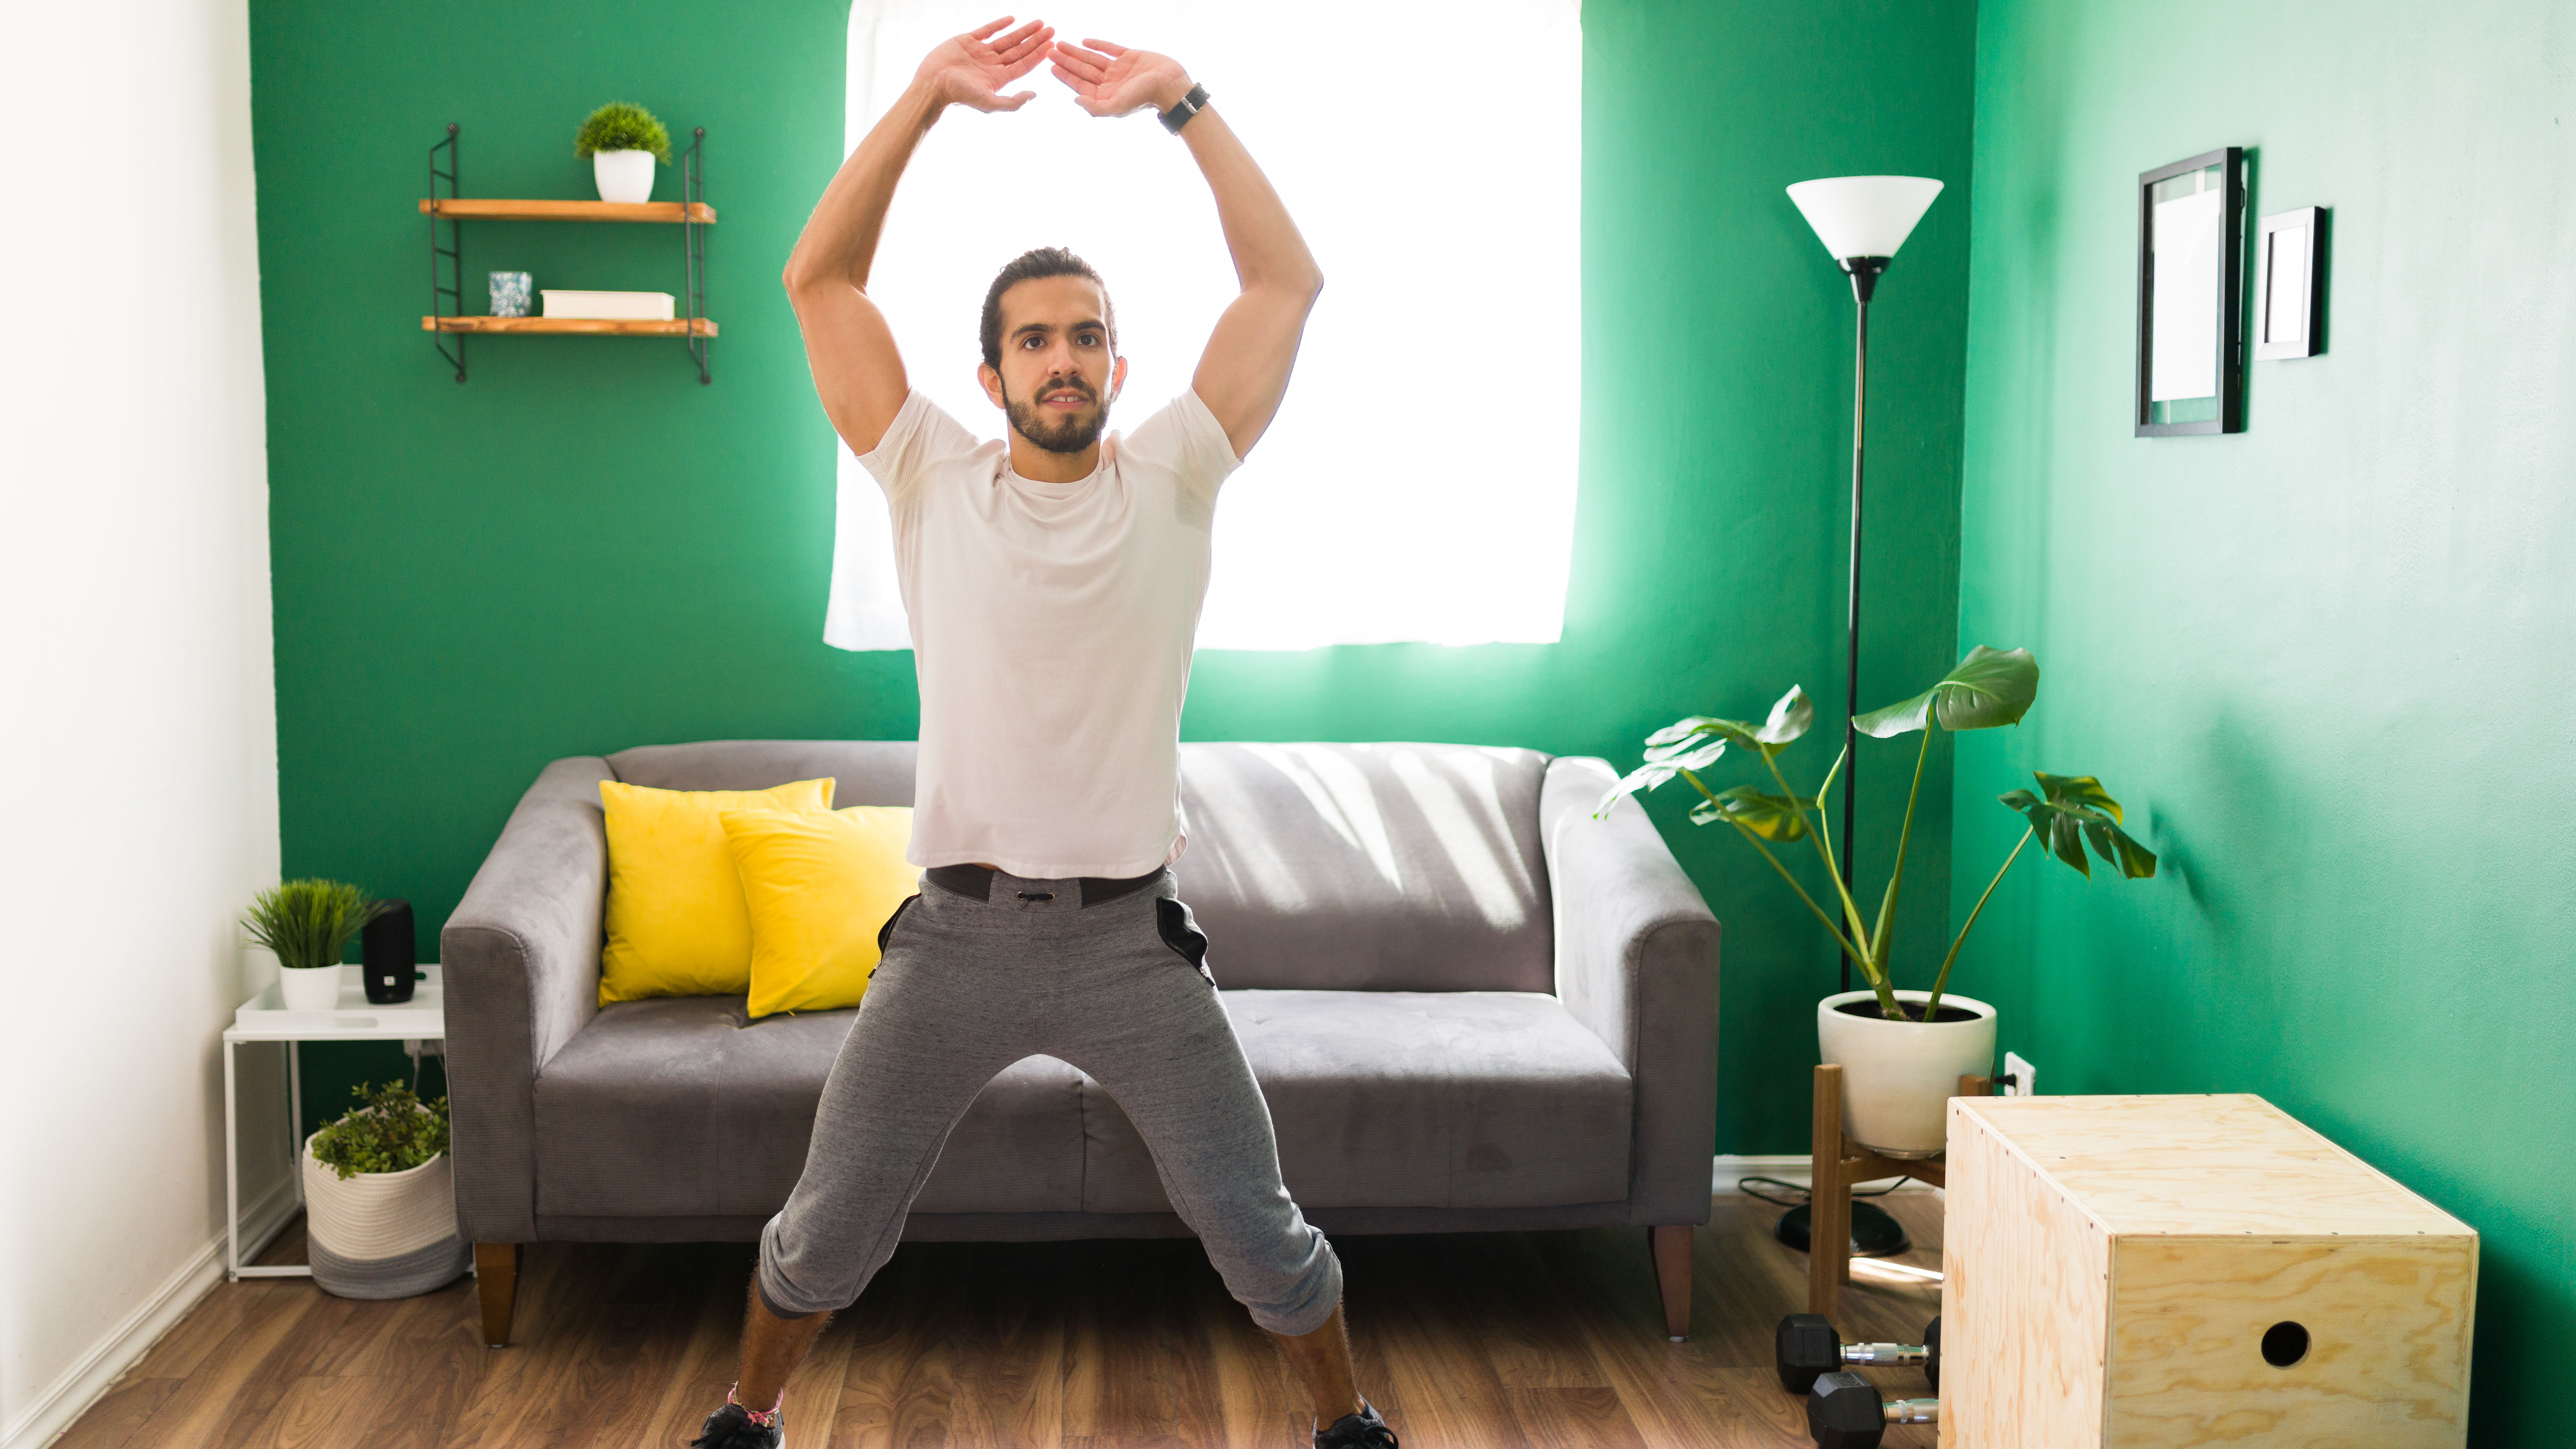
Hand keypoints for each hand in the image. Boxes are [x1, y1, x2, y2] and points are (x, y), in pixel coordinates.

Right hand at [916, 16, 1053, 112]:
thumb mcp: (989, 103)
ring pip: (1007, 39)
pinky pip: (986, 30)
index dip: (1038, 54)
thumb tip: (1035, 95)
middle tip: (1052, 29)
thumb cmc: (959, 96)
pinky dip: (999, 24)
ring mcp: (980, 52)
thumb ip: (1013, 102)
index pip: (1024, 64)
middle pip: (1020, 50)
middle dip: (1036, 40)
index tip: (1052, 45)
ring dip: (1023, 31)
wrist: (932, 84)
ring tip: (1039, 23)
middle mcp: (992, 65)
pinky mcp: (966, 41)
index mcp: (999, 78)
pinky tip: (1012, 19)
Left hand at [1049, 38, 1191, 117]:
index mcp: (1106, 96)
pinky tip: (1085, 41)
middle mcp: (1110, 83)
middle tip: (1049, 51)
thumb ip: (1095, 108)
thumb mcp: (1117, 107)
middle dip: (1066, 61)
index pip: (1080, 84)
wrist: (1170, 84)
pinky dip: (1098, 44)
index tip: (1050, 65)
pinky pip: (1110, 49)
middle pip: (1083, 70)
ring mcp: (1119, 70)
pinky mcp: (1130, 57)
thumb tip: (1076, 100)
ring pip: (1092, 59)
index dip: (1064, 75)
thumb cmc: (1144, 98)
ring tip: (1060, 44)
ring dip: (1076, 52)